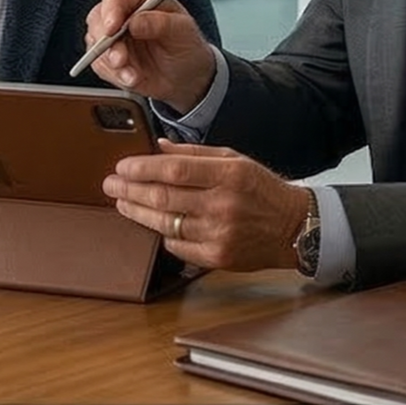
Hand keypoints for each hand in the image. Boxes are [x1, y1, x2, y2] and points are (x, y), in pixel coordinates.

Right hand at [83, 0, 215, 111]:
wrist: (187, 76)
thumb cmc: (187, 46)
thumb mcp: (183, 32)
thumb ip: (161, 24)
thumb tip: (135, 22)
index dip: (111, 9)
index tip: (113, 28)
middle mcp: (124, 10)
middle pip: (98, 18)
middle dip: (106, 42)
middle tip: (120, 59)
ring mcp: (113, 34)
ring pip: (96, 44)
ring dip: (111, 63)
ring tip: (132, 75)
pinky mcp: (109, 55)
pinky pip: (100, 64)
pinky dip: (114, 75)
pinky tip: (131, 78)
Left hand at [101, 140, 309, 270]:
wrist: (295, 228)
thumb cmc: (261, 190)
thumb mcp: (234, 160)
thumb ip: (194, 154)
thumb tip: (157, 146)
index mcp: (228, 174)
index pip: (173, 170)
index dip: (142, 168)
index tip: (122, 166)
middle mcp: (223, 205)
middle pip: (163, 197)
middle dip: (130, 190)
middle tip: (111, 184)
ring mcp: (219, 234)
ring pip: (165, 223)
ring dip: (137, 212)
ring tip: (123, 202)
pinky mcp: (217, 258)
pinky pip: (177, 246)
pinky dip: (162, 234)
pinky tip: (153, 223)